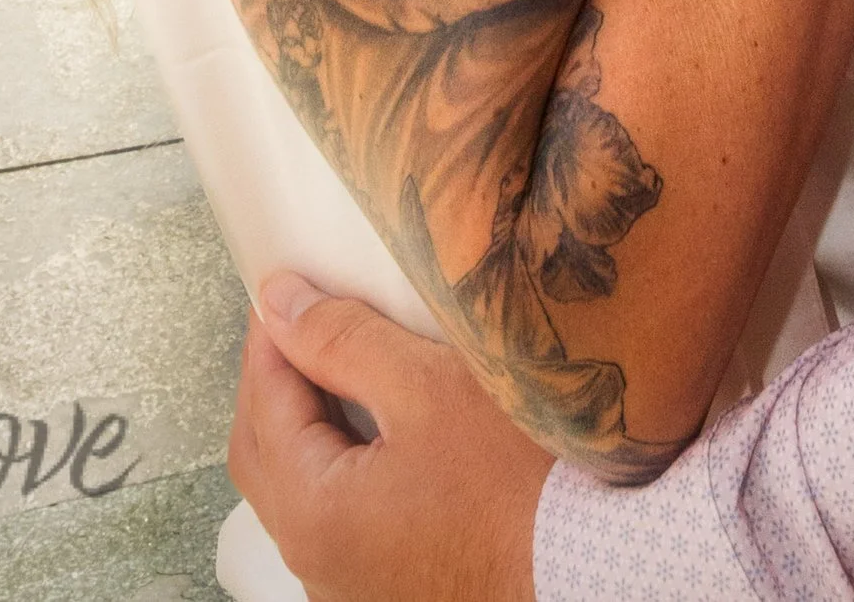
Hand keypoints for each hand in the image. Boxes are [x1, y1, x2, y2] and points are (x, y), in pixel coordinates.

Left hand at [231, 275, 550, 601]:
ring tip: (340, 362)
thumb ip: (342, 340)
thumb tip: (278, 302)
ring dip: (306, 425)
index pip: (262, 404)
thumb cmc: (517, 484)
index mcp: (313, 513)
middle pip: (265, 455)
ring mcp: (351, 585)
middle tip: (301, 318)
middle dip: (275, 381)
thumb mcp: (427, 387)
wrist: (591, 565)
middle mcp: (317, 564)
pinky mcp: (388, 588)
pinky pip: (337, 518)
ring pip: (299, 490)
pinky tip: (377, 430)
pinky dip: (337, 465)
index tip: (283, 282)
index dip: (268, 335)